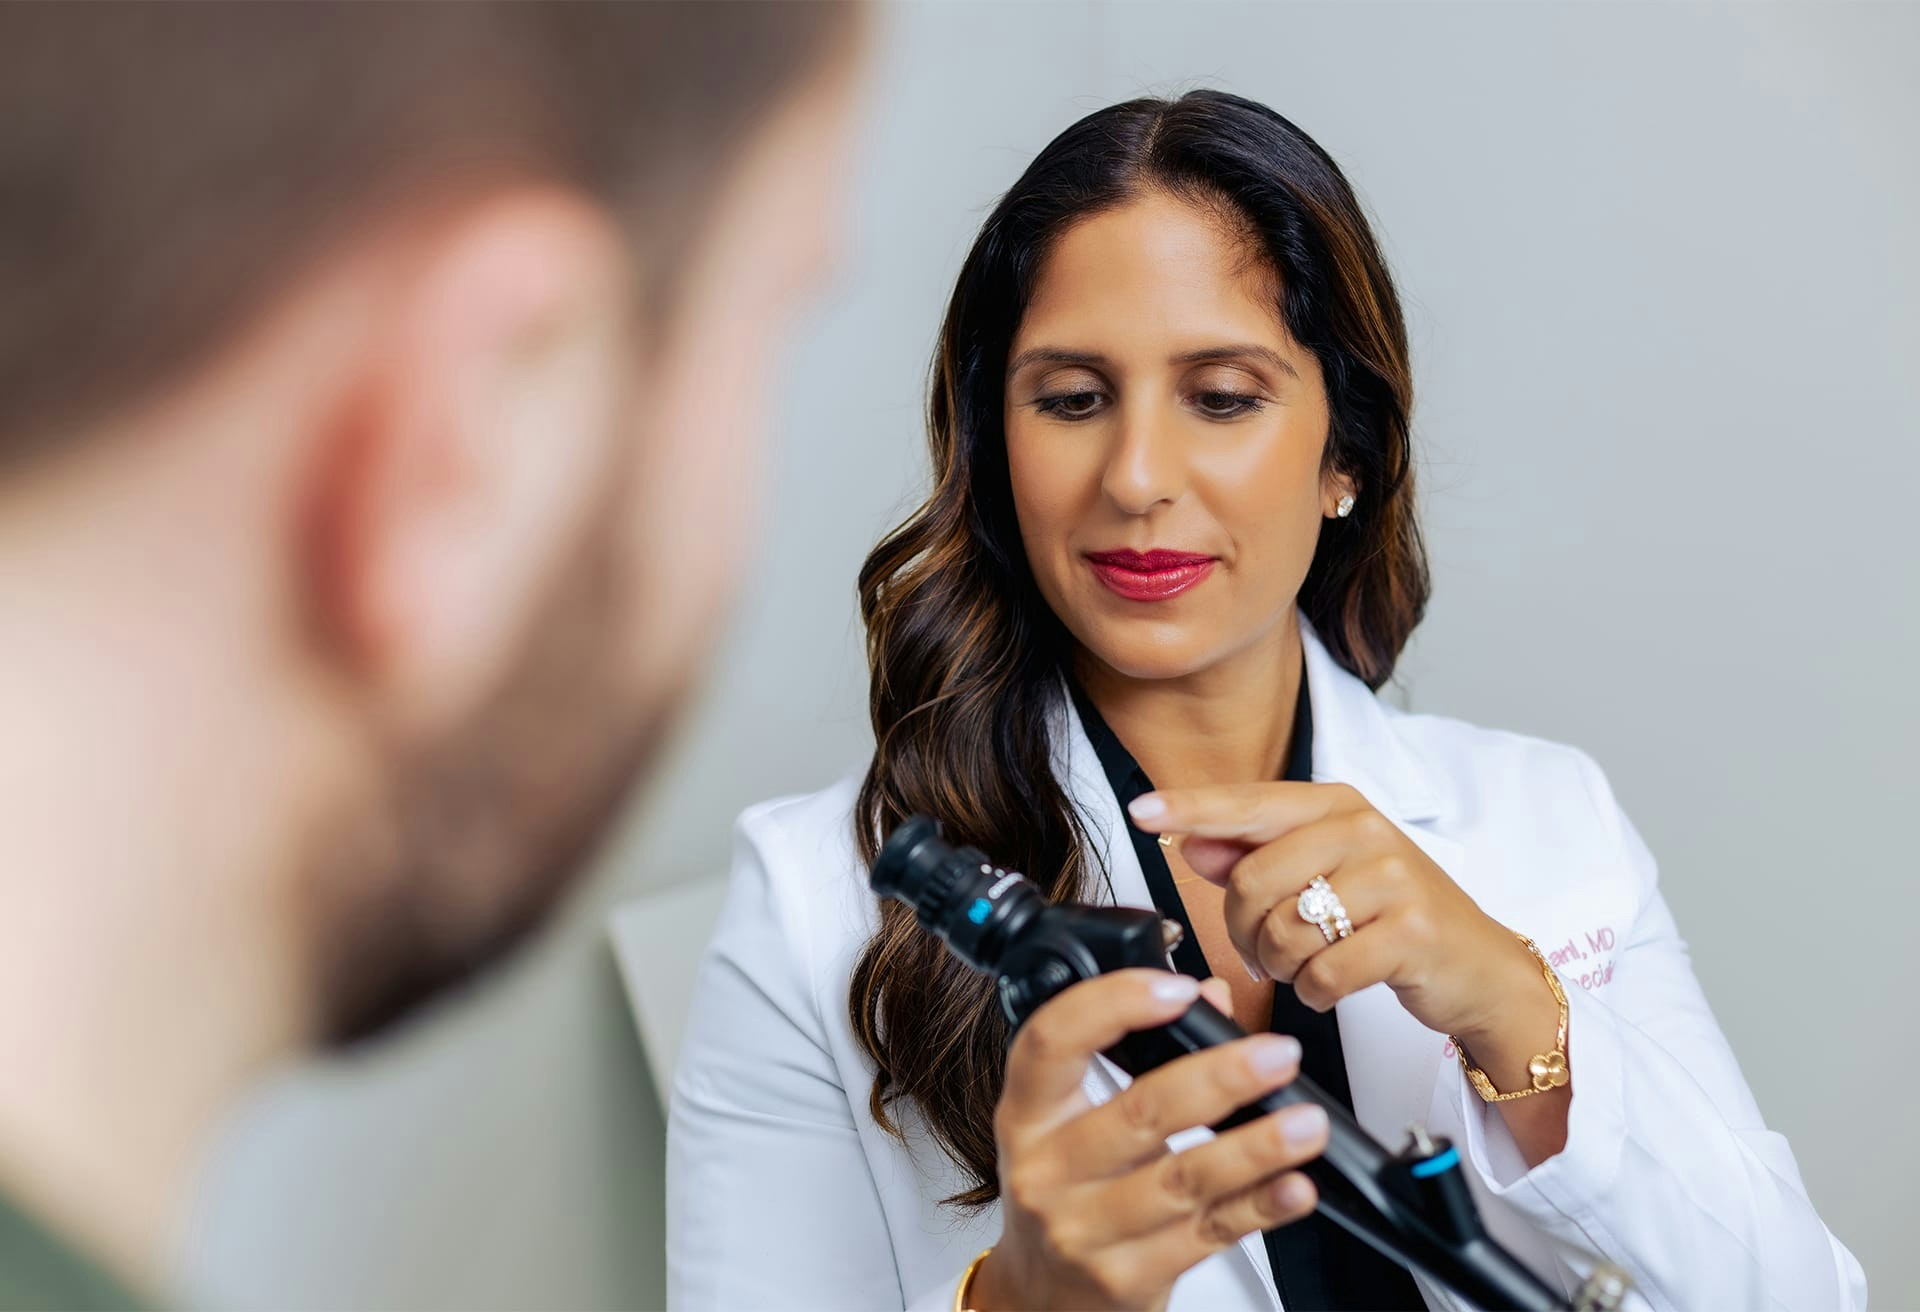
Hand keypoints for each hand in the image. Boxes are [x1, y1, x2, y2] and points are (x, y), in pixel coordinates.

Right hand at [971, 969, 1329, 1311]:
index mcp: (1027, 1114)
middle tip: (1277, 1055)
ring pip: (1183, 1180)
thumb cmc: (1065, 1191)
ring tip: (1306, 1123)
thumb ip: (1142, 1055)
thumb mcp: (1074, 1121)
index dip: (1113, 1005)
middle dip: (1218, 1078)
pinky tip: (1294, 1187)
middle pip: (1138, 1114)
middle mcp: (1046, 1172)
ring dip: (1255, 1147)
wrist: (1043, 1296)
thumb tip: (1213, 1000)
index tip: (1177, 988)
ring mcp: (1084, 1231)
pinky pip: (1208, 1235)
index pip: (1052, 1042)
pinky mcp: (1128, 1278)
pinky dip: (1259, 1207)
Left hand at [1127, 783, 1537, 1045]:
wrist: (1477, 967)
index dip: (1189, 808)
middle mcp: (1362, 828)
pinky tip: (1335, 986)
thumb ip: (1255, 856)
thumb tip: (1192, 842)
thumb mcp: (1325, 874)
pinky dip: (1317, 992)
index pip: (1246, 802)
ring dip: (1283, 966)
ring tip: (1309, 965)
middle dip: (1245, 931)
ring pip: (1283, 931)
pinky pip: (1322, 973)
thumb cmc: (1392, 917)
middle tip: (1268, 949)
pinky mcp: (1410, 930)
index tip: (1141, 811)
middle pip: (1250, 882)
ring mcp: (1391, 876)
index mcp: (1335, 805)